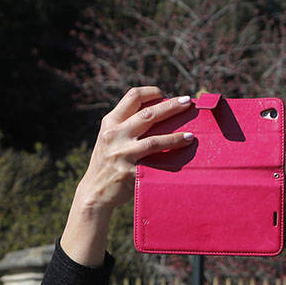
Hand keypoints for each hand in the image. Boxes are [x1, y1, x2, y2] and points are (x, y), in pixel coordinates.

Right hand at [74, 87, 195, 213]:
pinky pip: (154, 163)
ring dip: (175, 137)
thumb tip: (157, 113)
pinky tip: (181, 156)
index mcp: (110, 122)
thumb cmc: (108, 163)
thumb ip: (126, 126)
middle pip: (148, 114)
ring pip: (154, 140)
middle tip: (188, 102)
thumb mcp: (110, 139)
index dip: (152, 92)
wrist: (94, 192)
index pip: (132, 96)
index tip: (166, 94)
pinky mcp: (129, 171)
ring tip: (191, 136)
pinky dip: (169, 158)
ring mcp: (121, 153)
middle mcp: (115, 134)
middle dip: (171, 106)